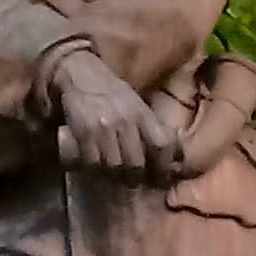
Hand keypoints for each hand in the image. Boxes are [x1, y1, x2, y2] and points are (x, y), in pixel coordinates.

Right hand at [52, 51, 181, 179]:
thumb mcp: (137, 105)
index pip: (162, 145)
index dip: (164, 167)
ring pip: (114, 167)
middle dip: (135, 178)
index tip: (161, 180)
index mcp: (143, 114)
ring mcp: (104, 127)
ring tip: (113, 177)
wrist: (80, 72)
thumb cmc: (112, 92)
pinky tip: (95, 168)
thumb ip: (152, 127)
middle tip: (132, 182)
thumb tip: (175, 154)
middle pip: (136, 163)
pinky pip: (92, 162)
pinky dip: (94, 170)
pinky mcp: (83, 131)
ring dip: (114, 176)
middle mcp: (126, 121)